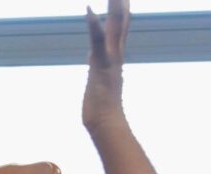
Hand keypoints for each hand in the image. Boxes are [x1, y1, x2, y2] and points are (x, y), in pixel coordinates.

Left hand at [83, 0, 130, 132]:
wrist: (106, 124)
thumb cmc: (102, 108)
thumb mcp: (98, 81)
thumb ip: (99, 66)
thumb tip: (93, 57)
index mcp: (114, 58)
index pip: (119, 30)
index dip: (122, 13)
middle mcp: (115, 56)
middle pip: (120, 24)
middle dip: (120, 5)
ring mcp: (109, 60)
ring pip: (113, 29)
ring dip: (114, 8)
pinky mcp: (101, 65)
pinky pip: (98, 42)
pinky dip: (94, 26)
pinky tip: (89, 10)